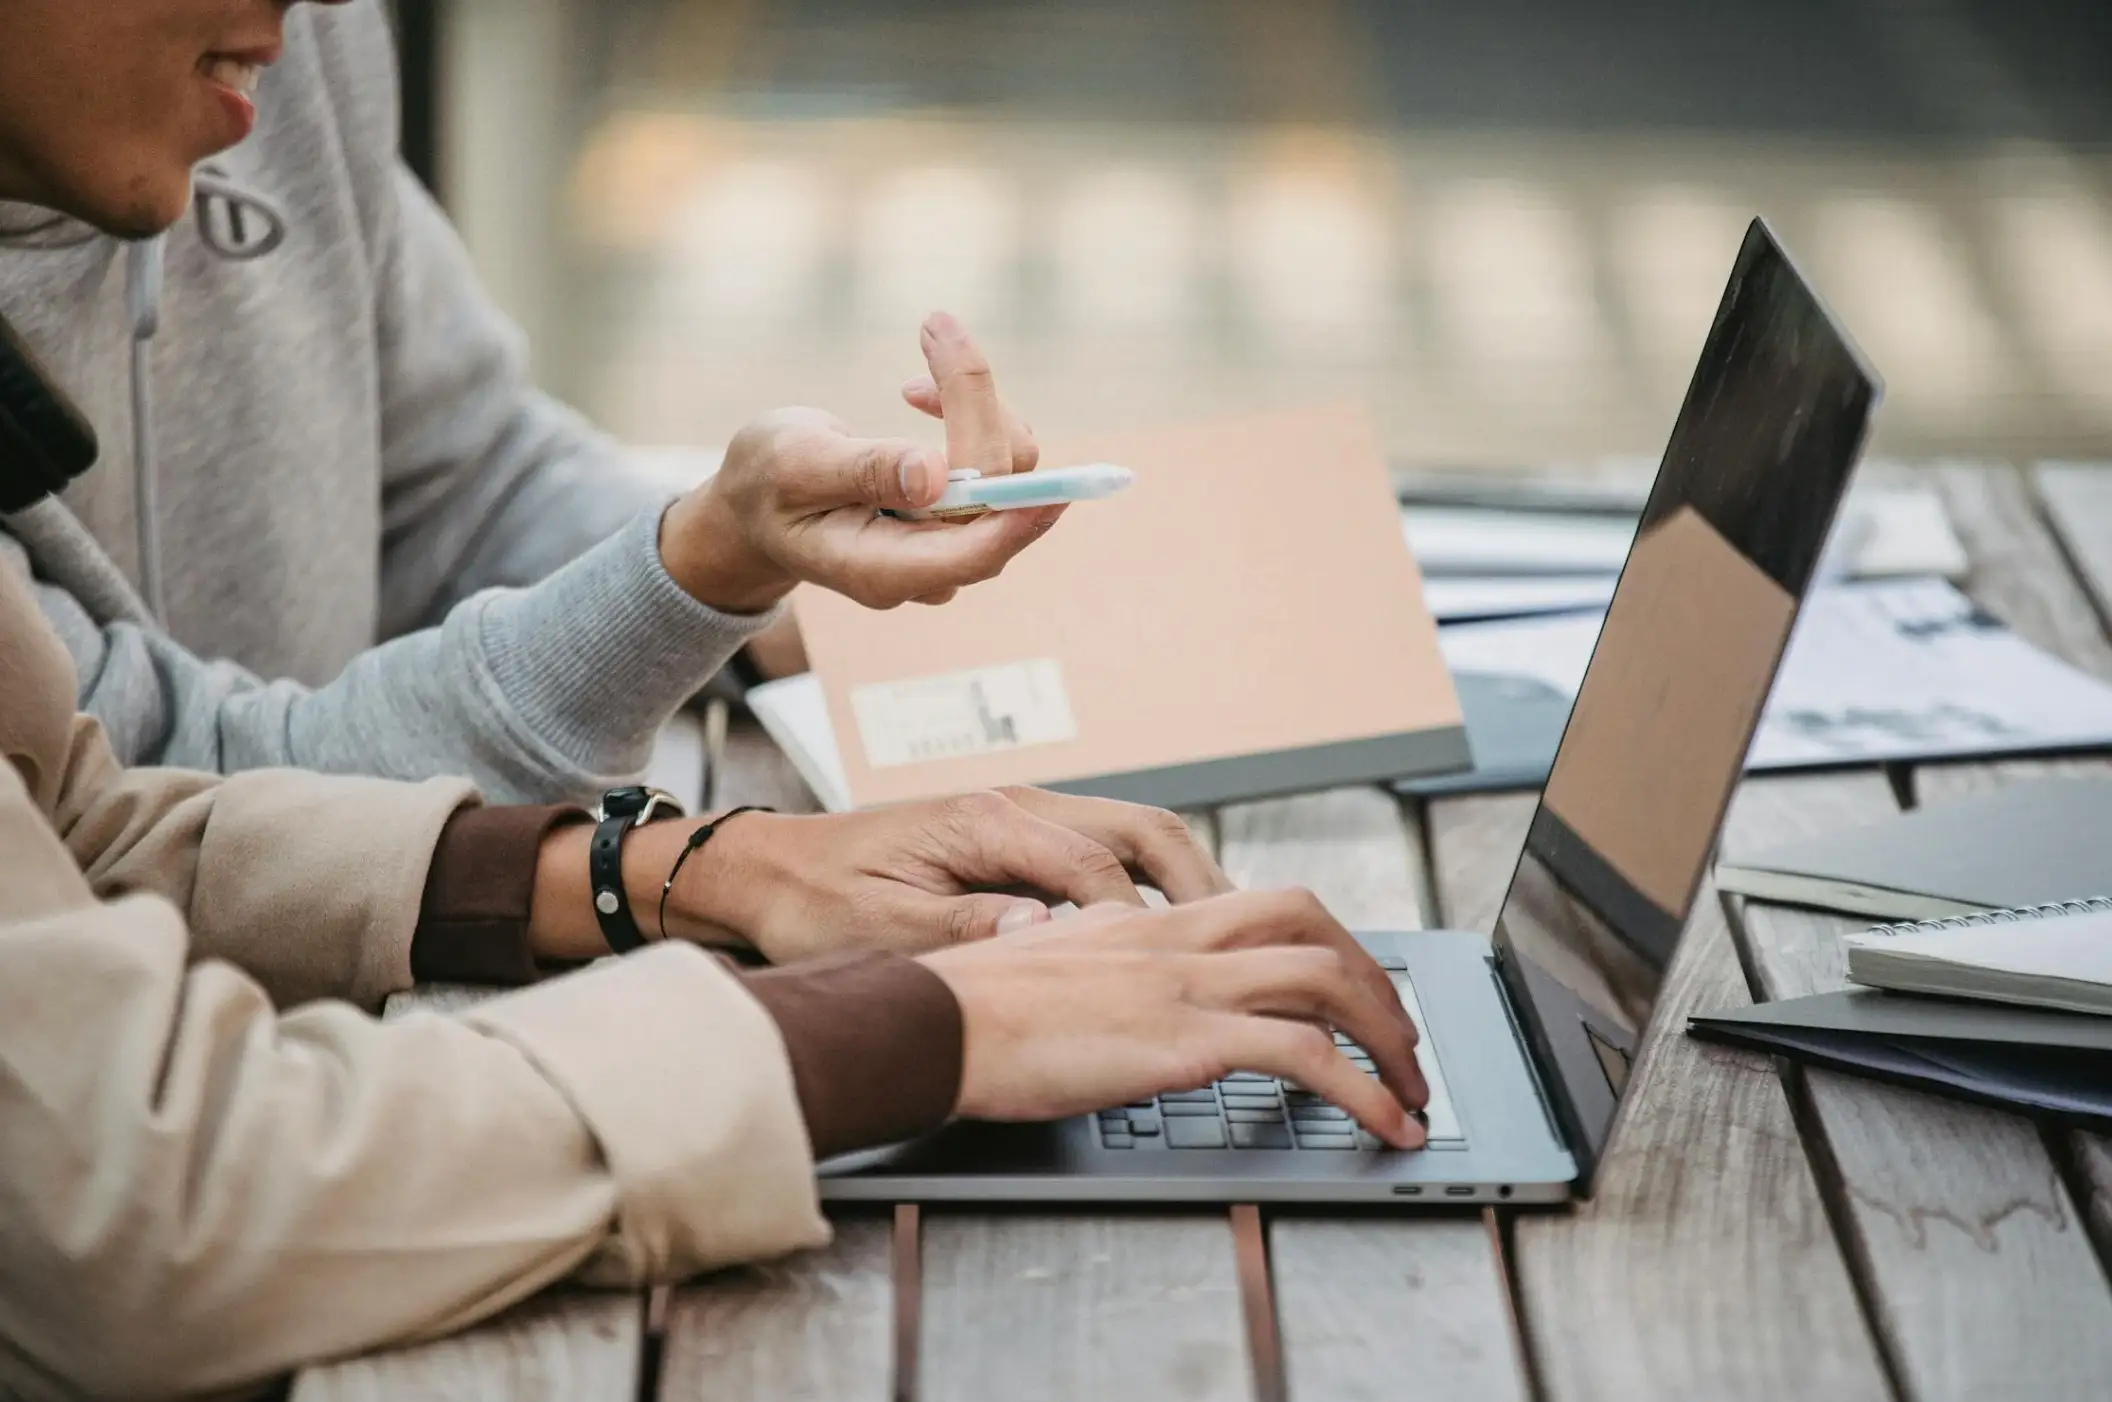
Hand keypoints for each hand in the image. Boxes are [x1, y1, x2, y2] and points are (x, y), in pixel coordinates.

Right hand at [658, 311, 1055, 613]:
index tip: (1056, 487)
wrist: (757, 503)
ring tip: (922, 348)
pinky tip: (921, 392)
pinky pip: (996, 462)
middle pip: (995, 495)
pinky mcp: (960, 514)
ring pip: (1007, 472)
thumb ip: (861, 471)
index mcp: (882, 569)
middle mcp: (928, 566)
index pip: (972, 552)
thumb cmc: (766, 484)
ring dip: (972, 400)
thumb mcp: (794, 466)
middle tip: (935, 324)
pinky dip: (970, 410)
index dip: (1017, 519)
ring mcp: (948, 543)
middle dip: (975, 403)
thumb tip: (933, 476)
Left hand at [661, 788, 1232, 961]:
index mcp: (986, 821)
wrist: (762, 872)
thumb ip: (969, 930)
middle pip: (1143, 830)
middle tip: (1245, 945)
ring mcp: (1019, 817)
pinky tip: (1166, 933)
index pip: (1098, 867)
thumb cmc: (812, 902)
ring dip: (1185, 881)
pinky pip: (1105, 852)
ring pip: (1133, 835)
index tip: (1176, 969)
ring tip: (1228, 939)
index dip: (1143, 923)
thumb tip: (1046, 939)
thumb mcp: (882, 930)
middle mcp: (1015, 806)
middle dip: (1201, 884)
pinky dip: (1149, 886)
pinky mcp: (1013, 839)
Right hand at [920, 893, 1431, 1148]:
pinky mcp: (1185, 1041)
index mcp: (1146, 925)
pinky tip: (1384, 1126)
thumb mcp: (1044, 966)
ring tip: (1412, 1094)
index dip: (1326, 944)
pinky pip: (1306, 1056)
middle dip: (1375, 982)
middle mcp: (1177, 941)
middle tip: (1400, 1040)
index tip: (1350, 990)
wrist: (930, 1023)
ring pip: (1329, 981)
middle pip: (1315, 927)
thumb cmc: (966, 1008)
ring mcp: (1186, 986)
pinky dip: (1364, 1092)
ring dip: (1390, 1039)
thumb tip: (1108, 986)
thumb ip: (1093, 965)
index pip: (1265, 906)